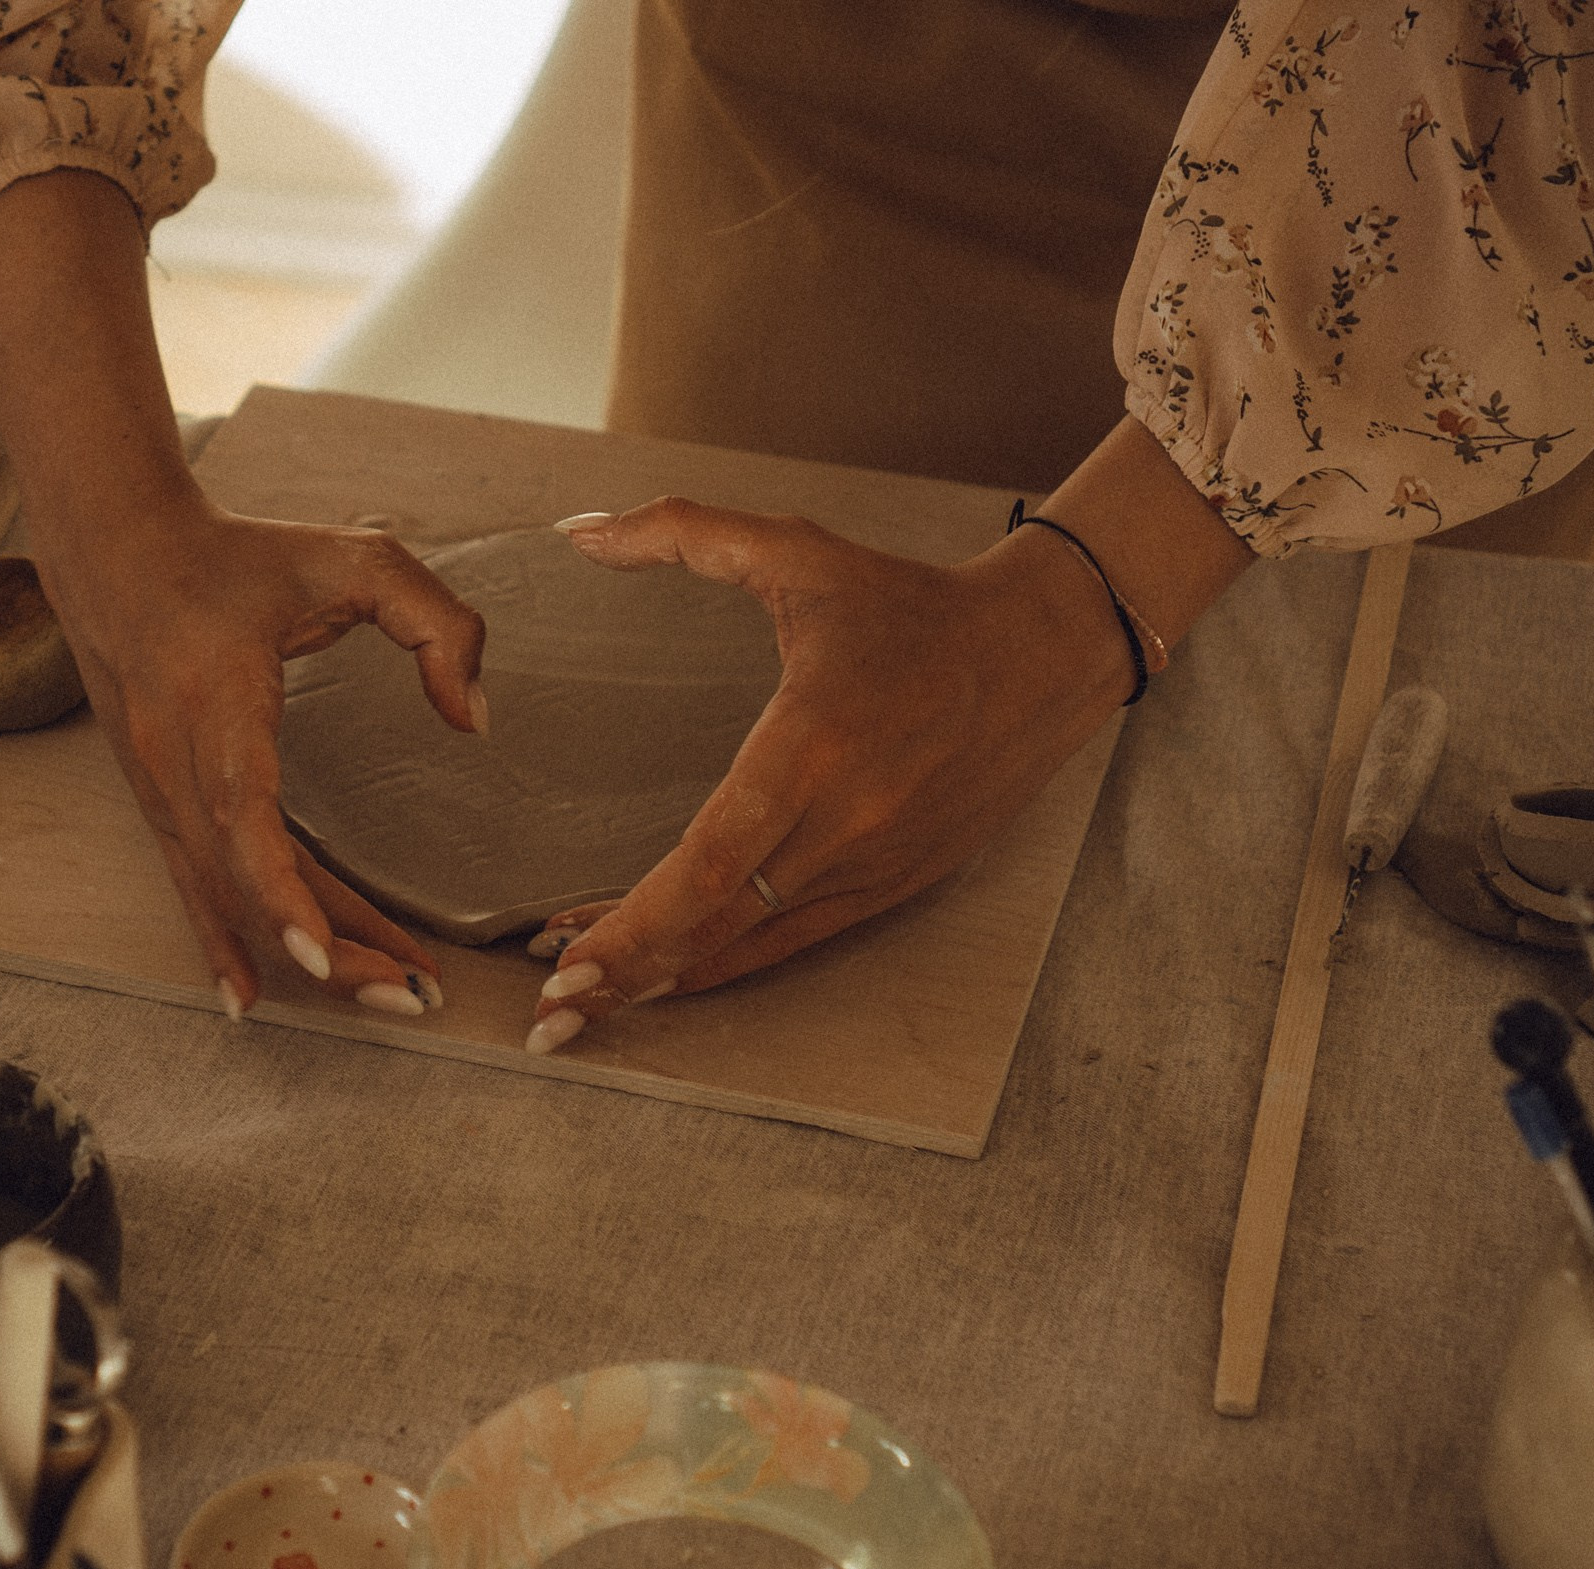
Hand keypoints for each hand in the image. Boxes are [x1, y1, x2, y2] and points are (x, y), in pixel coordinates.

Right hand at [0, 169, 486, 1015]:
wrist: (113, 546)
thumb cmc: (237, 553)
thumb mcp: (353, 557)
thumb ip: (436, 622)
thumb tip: (472, 719)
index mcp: (217, 699)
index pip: (244, 816)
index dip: (283, 893)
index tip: (322, 956)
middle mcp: (172, 757)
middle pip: (244, 882)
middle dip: (331, 950)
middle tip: (413, 994)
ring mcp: (154, 786)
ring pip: (224, 895)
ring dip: (301, 953)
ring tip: (384, 992)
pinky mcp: (153, 799)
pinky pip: (192, 885)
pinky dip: (224, 943)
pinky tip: (249, 998)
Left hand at [522, 496, 1132, 1051]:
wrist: (1044, 653)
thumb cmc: (910, 606)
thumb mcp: (796, 552)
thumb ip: (681, 532)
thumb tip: (580, 533)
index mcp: (814, 744)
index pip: (713, 859)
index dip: (635, 921)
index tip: (565, 955)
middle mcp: (846, 821)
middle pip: (718, 923)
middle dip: (626, 973)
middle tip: (549, 1012)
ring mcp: (874, 865)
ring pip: (750, 945)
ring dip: (663, 978)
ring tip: (584, 1003)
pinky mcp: (894, 887)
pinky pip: (793, 943)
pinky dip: (723, 964)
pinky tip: (664, 979)